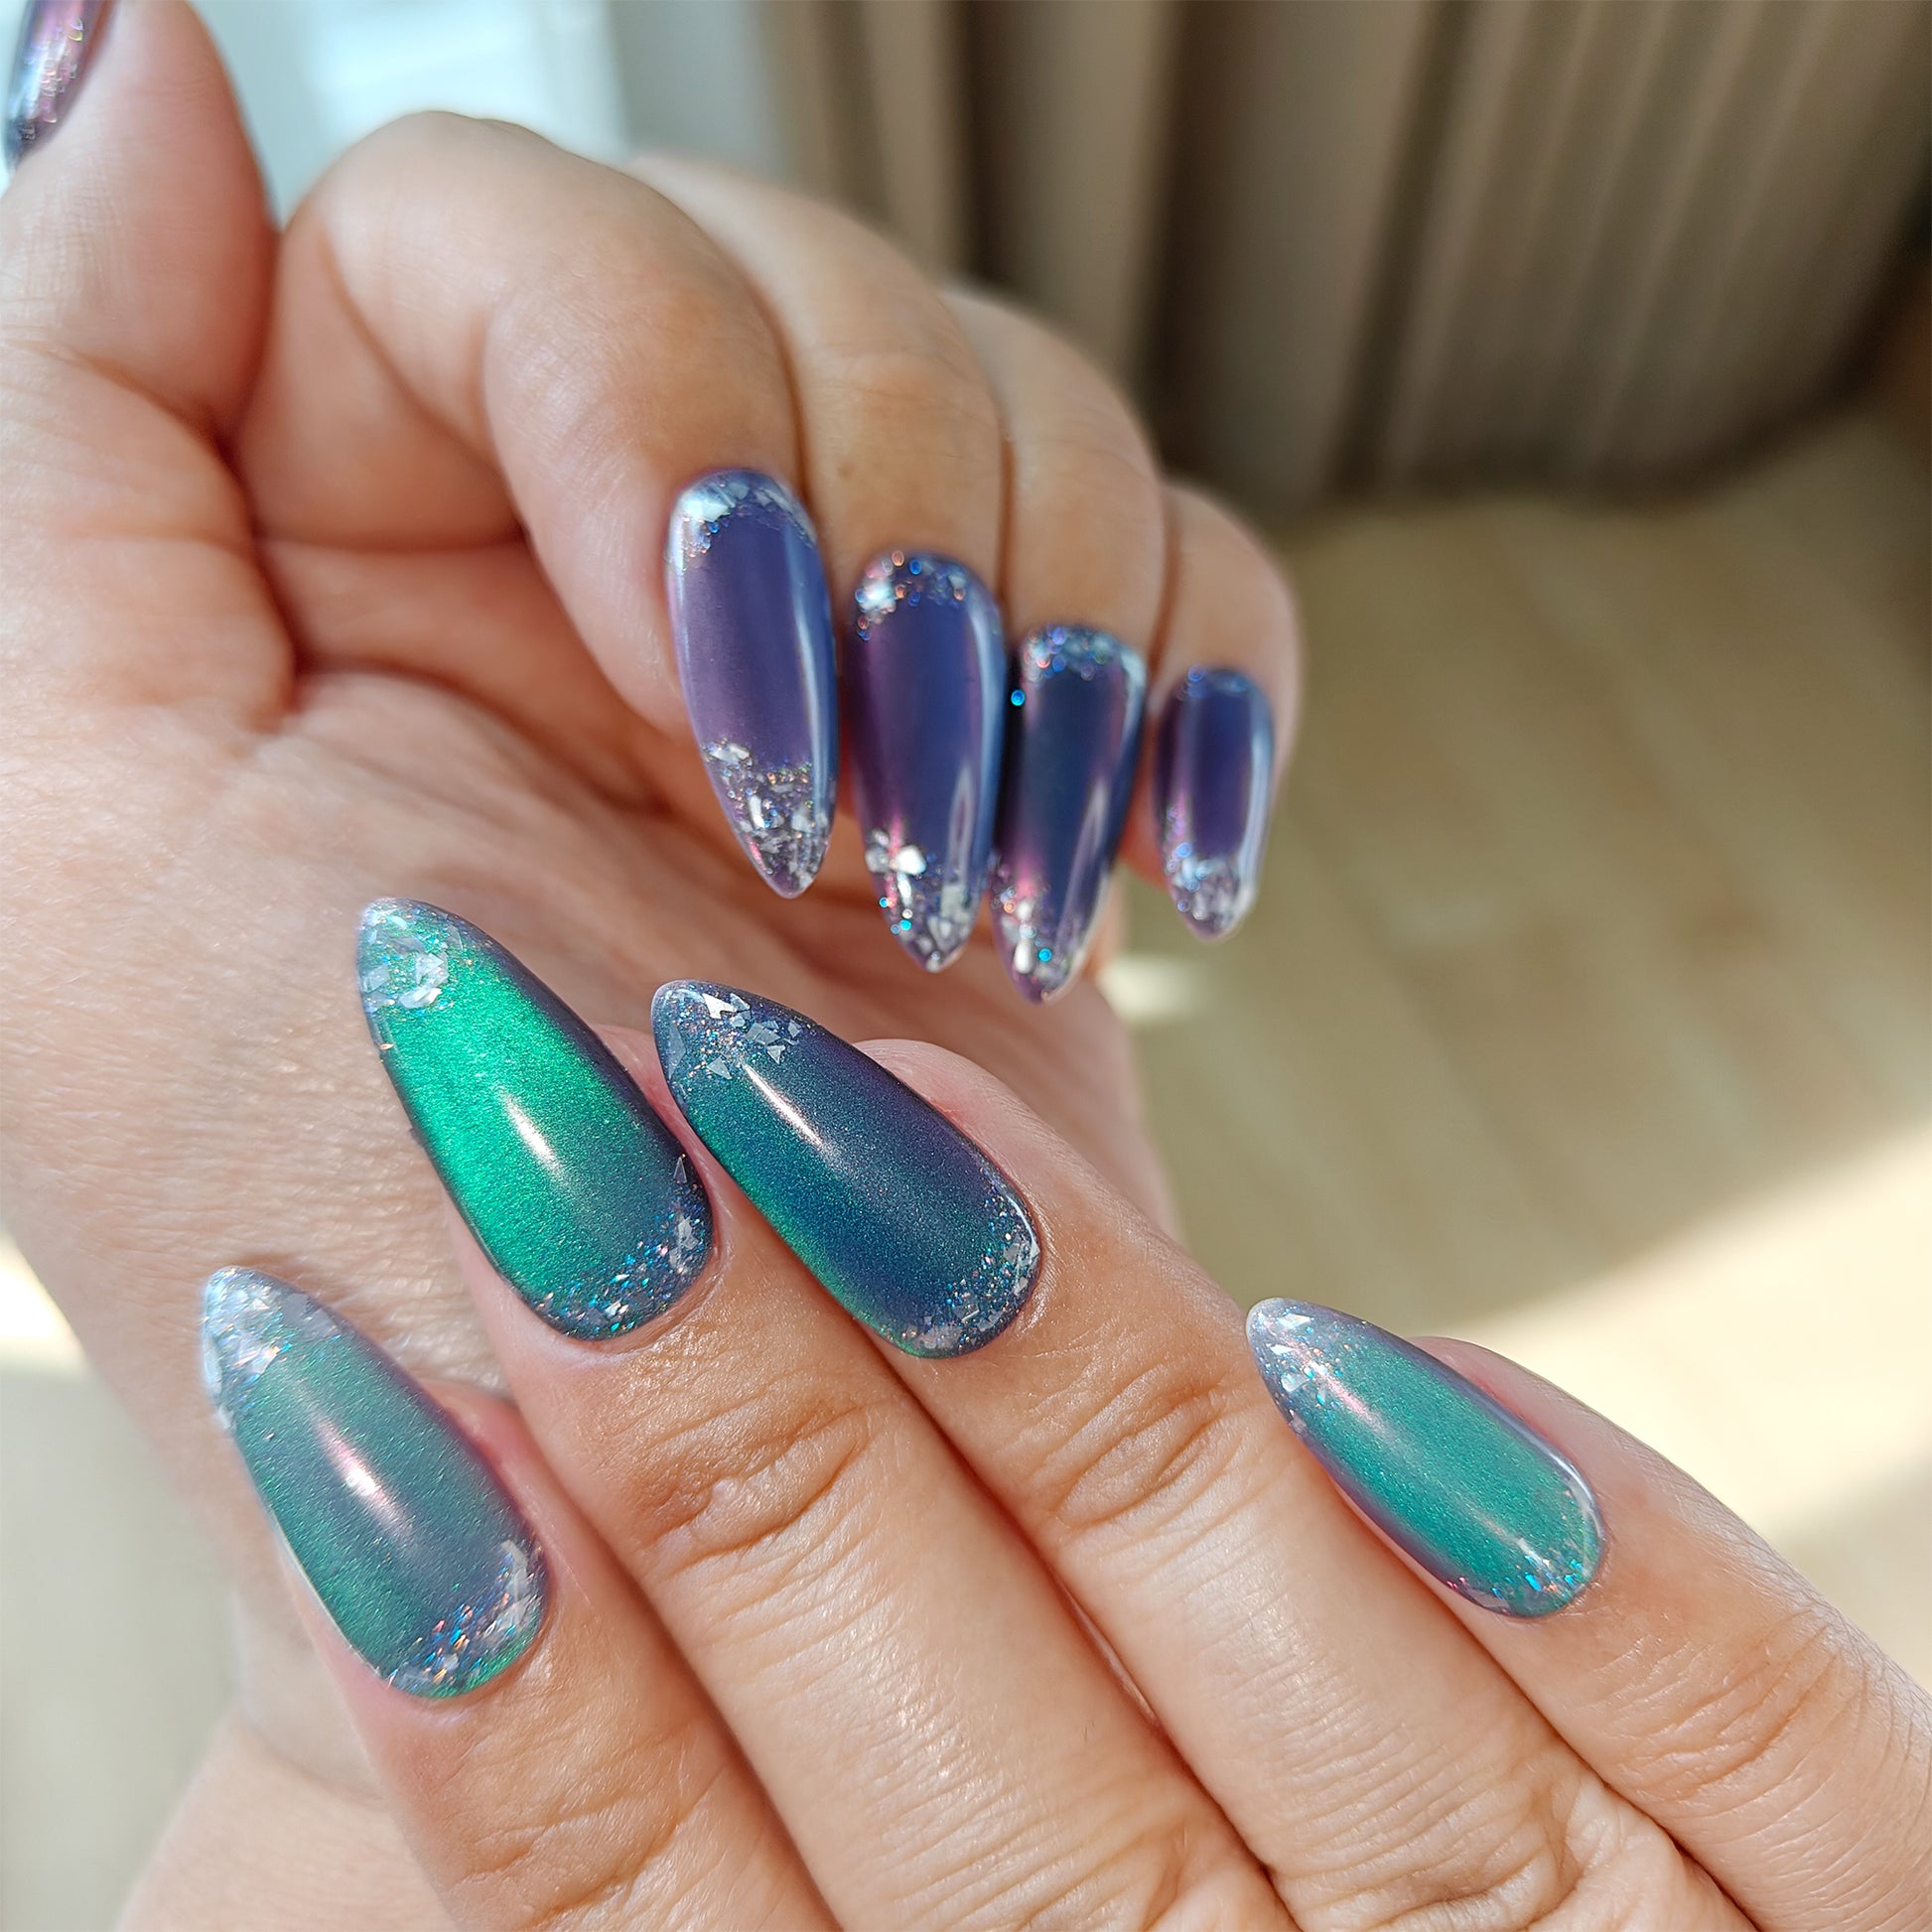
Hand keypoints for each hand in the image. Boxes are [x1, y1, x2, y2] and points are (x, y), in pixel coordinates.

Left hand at [0, 0, 1295, 1887]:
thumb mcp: (78, 842)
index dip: (652, 396)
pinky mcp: (1012, 758)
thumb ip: (45, 420)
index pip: (515, 232)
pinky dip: (1197, 684)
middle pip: (809, 295)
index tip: (707, 682)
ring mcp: (823, 648)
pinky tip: (1142, 864)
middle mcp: (587, 551)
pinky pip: (1185, 578)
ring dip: (1044, 637)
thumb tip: (117, 37)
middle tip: (849, 840)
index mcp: (334, 523)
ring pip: (1021, 411)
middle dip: (884, 553)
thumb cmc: (332, 1245)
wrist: (627, 1520)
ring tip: (968, 897)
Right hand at [195, 952, 1929, 1928]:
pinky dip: (1602, 1572)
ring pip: (1355, 1755)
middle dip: (735, 1441)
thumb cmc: (1063, 1930)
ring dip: (1074, 1403)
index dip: (500, 1668)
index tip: (302, 1342)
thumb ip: (708, 1830)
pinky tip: (1365, 1348)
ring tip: (843, 1094)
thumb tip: (441, 1531)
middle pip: (989, 1801)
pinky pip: (1783, 1782)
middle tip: (540, 1106)